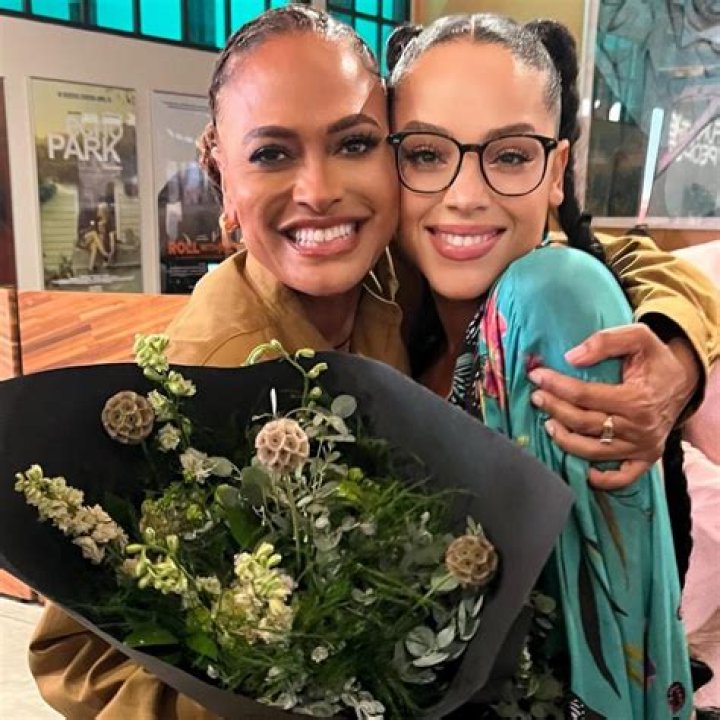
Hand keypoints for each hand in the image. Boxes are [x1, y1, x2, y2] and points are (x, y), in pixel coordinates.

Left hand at [528, 324, 698, 489]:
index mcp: (637, 399)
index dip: (557, 386)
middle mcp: (640, 427)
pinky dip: (603, 479)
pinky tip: (585, 471)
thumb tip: (571, 357)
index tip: (537, 376)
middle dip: (555, 409)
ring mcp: (642, 446)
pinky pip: (623, 477)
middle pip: (584, 423)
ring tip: (547, 423)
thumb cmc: (655, 360)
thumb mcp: (638, 337)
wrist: (682, 382)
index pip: (585, 396)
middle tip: (537, 396)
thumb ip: (606, 341)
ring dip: (565, 440)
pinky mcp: (645, 458)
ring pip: (593, 450)